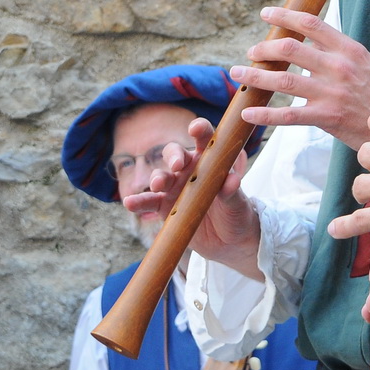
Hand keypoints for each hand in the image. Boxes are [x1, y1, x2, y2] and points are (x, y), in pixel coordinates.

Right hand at [122, 118, 263, 280]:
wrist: (230, 241)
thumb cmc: (238, 213)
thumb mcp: (238, 203)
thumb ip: (233, 191)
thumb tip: (231, 181)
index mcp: (210, 161)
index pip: (205, 140)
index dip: (200, 130)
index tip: (196, 129)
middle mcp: (189, 170)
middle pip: (176, 154)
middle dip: (174, 156)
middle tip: (178, 166)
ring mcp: (174, 188)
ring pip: (160, 177)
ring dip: (157, 179)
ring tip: (157, 185)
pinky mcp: (165, 207)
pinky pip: (149, 202)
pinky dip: (139, 202)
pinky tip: (130, 203)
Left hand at [230, 6, 369, 151]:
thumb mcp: (365, 64)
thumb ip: (337, 52)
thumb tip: (308, 43)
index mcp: (348, 49)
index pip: (311, 23)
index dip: (284, 15)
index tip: (266, 13)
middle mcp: (338, 66)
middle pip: (290, 48)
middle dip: (264, 47)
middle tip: (251, 51)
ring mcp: (331, 92)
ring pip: (282, 79)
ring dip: (255, 75)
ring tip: (237, 73)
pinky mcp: (326, 117)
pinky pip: (288, 115)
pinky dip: (264, 113)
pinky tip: (248, 112)